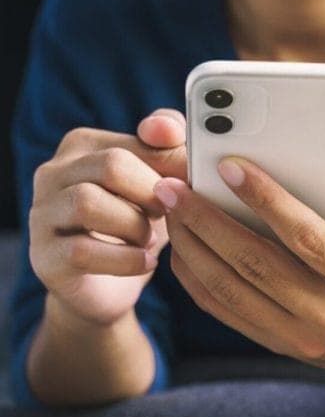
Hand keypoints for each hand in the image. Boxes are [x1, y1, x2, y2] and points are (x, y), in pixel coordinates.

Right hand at [29, 109, 186, 326]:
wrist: (106, 286)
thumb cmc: (136, 221)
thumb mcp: (158, 181)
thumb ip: (169, 147)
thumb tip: (171, 130)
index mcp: (84, 145)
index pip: (136, 140)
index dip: (172, 162)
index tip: (191, 180)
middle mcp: (54, 173)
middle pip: (111, 165)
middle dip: (151, 192)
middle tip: (168, 212)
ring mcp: (42, 214)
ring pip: (88, 203)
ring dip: (134, 225)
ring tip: (149, 238)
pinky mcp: (43, 256)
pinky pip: (82, 251)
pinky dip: (125, 259)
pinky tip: (145, 262)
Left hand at [153, 148, 324, 389]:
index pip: (306, 238)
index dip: (267, 200)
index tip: (229, 167)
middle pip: (254, 264)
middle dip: (207, 221)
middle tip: (173, 186)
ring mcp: (297, 337)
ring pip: (230, 290)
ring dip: (193, 247)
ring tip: (170, 209)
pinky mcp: (276, 343)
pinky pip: (225, 312)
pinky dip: (196, 279)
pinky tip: (181, 247)